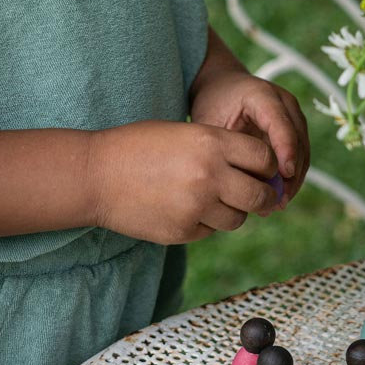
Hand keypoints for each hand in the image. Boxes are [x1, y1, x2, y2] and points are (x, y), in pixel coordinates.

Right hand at [89, 119, 281, 243]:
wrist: (96, 174)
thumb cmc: (140, 146)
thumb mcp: (186, 132)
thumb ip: (223, 149)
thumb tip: (262, 171)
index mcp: (213, 142)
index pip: (265, 158)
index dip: (268, 166)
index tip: (263, 170)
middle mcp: (210, 175)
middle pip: (261, 195)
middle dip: (263, 196)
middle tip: (259, 195)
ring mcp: (197, 207)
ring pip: (238, 219)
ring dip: (233, 211)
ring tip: (213, 200)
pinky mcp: (183, 232)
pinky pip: (211, 231)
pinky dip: (205, 223)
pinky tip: (185, 209)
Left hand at [189, 64, 309, 208]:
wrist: (223, 87)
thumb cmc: (214, 105)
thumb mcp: (212, 123)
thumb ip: (227, 150)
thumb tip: (243, 185)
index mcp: (261, 94)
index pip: (280, 122)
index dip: (286, 149)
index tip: (285, 175)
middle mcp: (284, 101)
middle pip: (298, 139)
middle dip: (292, 172)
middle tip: (279, 200)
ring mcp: (293, 114)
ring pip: (303, 150)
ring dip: (294, 178)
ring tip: (278, 203)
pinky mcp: (295, 128)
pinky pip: (299, 155)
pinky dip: (291, 176)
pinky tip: (279, 196)